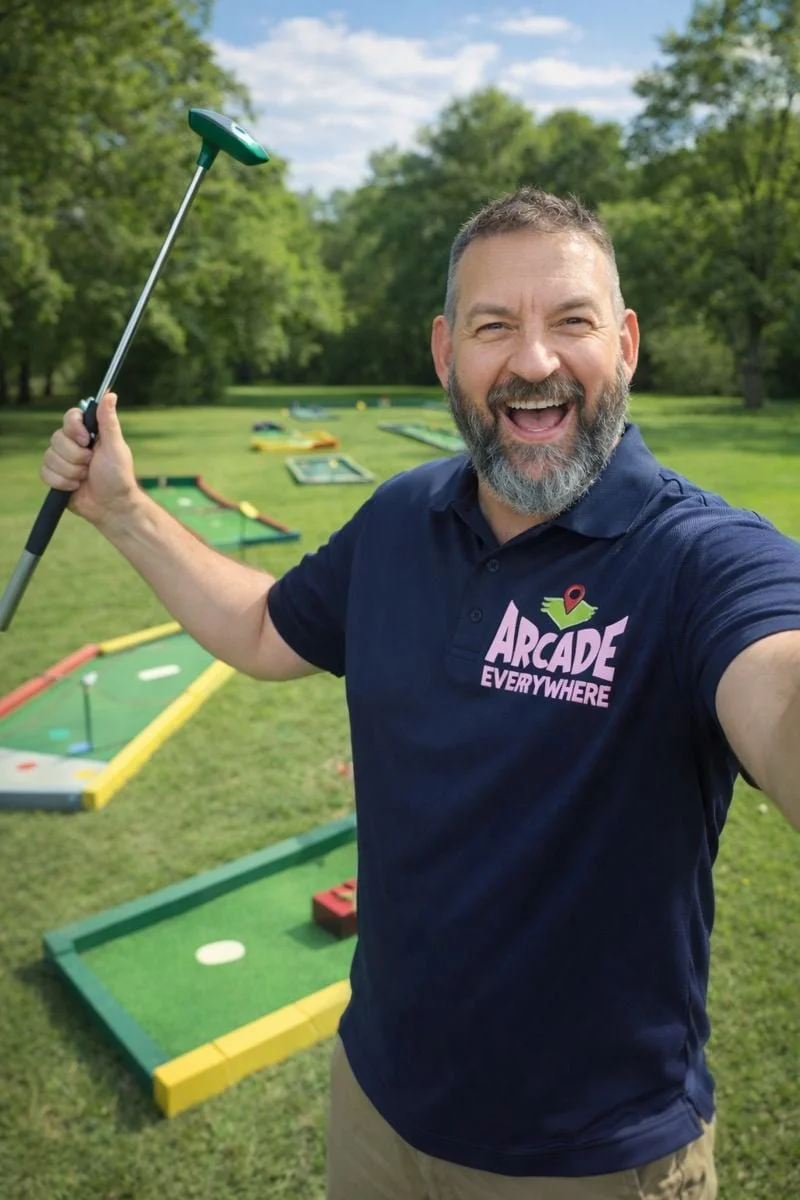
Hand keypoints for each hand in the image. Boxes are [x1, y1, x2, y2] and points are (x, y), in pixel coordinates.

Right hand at [40, 392, 137, 527]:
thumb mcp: (116, 447)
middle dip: (76, 456)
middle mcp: (73, 444)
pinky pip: (45, 472)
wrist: (112, 506)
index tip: (86, 440)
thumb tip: (110, 394)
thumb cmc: (118, 477)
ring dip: (71, 471)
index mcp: (88, 433)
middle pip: (57, 438)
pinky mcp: (55, 476)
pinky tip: (75, 487)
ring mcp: (63, 460)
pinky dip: (61, 482)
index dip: (74, 428)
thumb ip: (109, 421)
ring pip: (50, 457)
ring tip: (85, 478)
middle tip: (91, 464)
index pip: (70, 417)